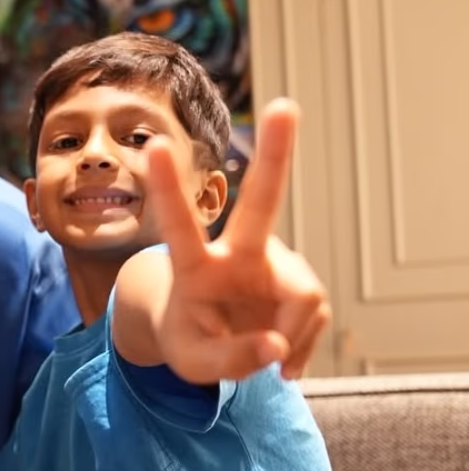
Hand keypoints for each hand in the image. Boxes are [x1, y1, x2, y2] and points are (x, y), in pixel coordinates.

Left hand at [148, 98, 330, 383]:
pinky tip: (281, 358)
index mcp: (196, 269)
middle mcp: (239, 254)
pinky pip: (313, 317)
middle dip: (277, 155)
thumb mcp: (195, 365)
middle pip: (264, 202)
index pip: (180, 227)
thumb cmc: (189, 341)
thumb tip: (276, 347)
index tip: (156, 147)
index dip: (169, 191)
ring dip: (290, 341)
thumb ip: (231, 360)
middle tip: (283, 106)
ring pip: (304, 301)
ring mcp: (274, 262)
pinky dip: (299, 348)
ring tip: (269, 363)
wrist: (208, 338)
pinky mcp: (300, 281)